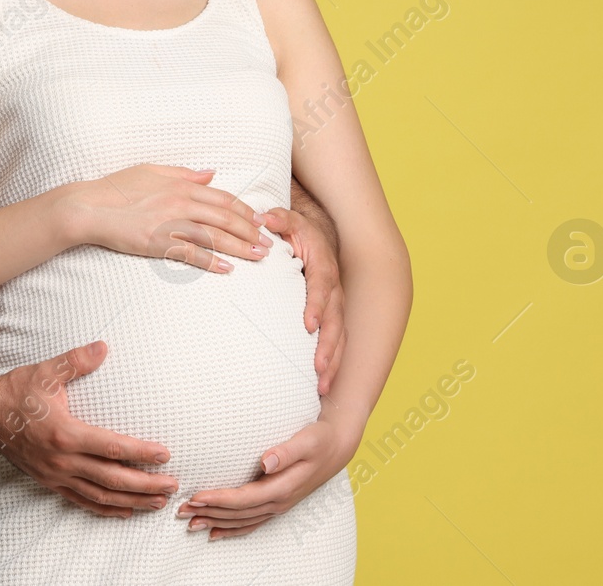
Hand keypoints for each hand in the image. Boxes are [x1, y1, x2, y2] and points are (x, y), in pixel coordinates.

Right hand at [0, 340, 179, 516]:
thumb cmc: (16, 393)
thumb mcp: (46, 372)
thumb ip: (77, 361)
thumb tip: (103, 347)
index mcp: (65, 433)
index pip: (112, 447)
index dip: (141, 453)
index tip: (165, 455)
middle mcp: (62, 460)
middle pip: (112, 479)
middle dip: (145, 485)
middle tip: (172, 485)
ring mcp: (56, 475)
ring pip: (101, 496)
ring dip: (131, 501)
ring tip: (157, 502)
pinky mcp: (50, 482)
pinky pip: (82, 501)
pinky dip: (106, 509)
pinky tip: (124, 511)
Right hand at [56, 165, 273, 272]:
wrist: (88, 207)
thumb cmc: (115, 188)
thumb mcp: (151, 171)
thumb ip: (183, 173)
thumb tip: (210, 174)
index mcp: (181, 186)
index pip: (222, 198)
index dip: (244, 210)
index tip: (260, 220)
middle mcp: (180, 203)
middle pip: (225, 218)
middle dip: (250, 231)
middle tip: (268, 243)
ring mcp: (170, 224)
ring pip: (214, 237)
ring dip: (240, 248)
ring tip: (258, 257)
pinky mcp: (158, 244)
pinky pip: (191, 254)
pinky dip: (212, 262)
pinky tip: (227, 269)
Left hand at [175, 418, 357, 539]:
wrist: (337, 447)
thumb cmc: (320, 439)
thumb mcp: (307, 440)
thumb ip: (287, 451)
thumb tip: (266, 461)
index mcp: (283, 487)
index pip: (245, 498)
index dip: (220, 499)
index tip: (197, 496)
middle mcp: (279, 501)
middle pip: (238, 513)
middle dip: (209, 513)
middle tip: (181, 510)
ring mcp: (278, 505)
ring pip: (242, 521)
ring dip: (216, 522)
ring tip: (190, 522)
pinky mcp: (276, 504)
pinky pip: (251, 523)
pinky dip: (232, 529)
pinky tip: (215, 532)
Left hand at [254, 205, 346, 394]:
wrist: (317, 237)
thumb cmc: (299, 232)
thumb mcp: (289, 220)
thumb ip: (278, 219)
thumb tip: (264, 217)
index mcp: (323, 268)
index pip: (322, 288)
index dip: (318, 306)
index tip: (309, 324)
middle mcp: (334, 291)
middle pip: (336, 322)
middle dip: (329, 346)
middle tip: (319, 368)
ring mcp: (334, 307)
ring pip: (339, 338)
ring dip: (332, 362)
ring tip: (322, 386)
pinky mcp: (330, 319)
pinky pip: (334, 343)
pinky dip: (331, 364)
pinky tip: (321, 386)